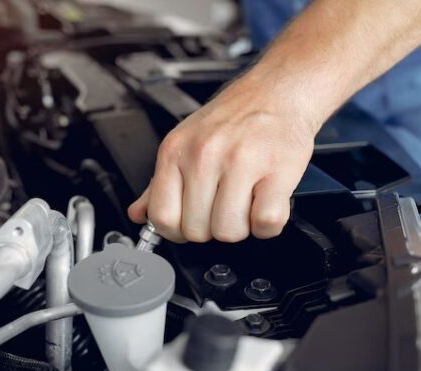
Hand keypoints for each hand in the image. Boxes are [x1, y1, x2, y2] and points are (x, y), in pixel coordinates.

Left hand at [128, 72, 318, 242]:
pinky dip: (268, 224)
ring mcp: (241, 163)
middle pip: (197, 231)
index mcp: (176, 150)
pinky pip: (265, 223)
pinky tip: (266, 202)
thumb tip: (139, 214)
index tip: (190, 224)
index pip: (162, 217)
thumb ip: (159, 183)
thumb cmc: (236, 116)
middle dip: (212, 227)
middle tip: (225, 206)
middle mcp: (204, 155)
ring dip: (242, 227)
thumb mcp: (186, 141)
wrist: (281, 90)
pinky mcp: (277, 171)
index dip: (177, 232)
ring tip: (247, 202)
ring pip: (229, 232)